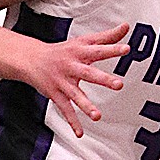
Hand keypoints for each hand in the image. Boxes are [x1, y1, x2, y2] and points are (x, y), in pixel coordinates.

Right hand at [27, 22, 128, 136]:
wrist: (32, 59)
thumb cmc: (63, 51)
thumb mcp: (84, 41)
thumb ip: (106, 37)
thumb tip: (125, 27)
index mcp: (80, 52)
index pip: (98, 49)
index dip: (112, 48)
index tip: (126, 48)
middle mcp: (71, 67)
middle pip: (88, 73)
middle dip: (103, 79)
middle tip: (119, 84)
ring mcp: (63, 82)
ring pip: (75, 95)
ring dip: (86, 106)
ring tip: (97, 116)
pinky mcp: (56, 95)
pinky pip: (65, 110)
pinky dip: (72, 122)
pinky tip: (80, 133)